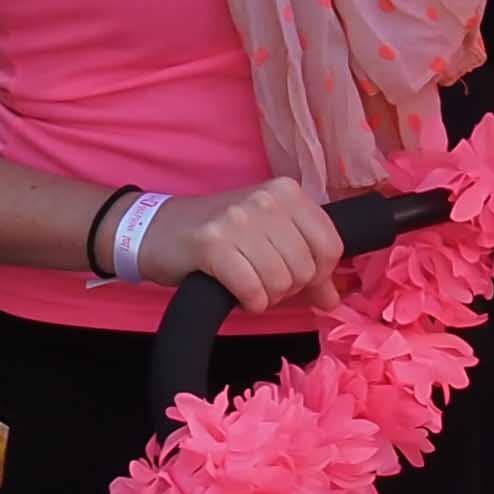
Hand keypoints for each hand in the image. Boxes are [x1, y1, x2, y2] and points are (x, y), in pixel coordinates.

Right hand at [143, 177, 346, 309]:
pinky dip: (249, 302)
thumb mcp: (270, 237)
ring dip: (266, 296)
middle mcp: (265, 199)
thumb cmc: (220, 236)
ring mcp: (238, 219)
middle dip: (288, 287)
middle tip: (262, 279)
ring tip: (248, 283)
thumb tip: (334, 298)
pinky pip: (253, 291)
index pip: (331, 245)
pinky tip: (237, 293)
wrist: (159, 230)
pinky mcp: (213, 244)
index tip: (297, 277)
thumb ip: (307, 263)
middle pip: (306, 268)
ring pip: (281, 282)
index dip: (319, 274)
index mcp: (286, 191)